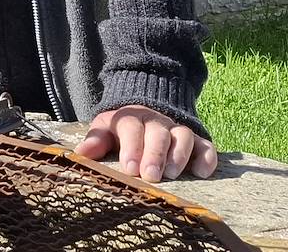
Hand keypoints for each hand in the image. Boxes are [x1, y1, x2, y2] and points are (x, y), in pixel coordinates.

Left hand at [76, 104, 217, 181]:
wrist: (145, 111)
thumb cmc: (121, 130)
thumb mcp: (105, 130)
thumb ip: (96, 141)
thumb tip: (80, 154)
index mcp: (131, 118)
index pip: (131, 128)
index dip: (131, 147)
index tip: (130, 169)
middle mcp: (156, 121)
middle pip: (158, 133)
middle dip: (155, 154)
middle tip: (151, 175)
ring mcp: (177, 129)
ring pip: (183, 135)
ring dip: (179, 154)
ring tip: (173, 174)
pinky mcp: (196, 140)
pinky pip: (206, 145)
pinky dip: (207, 157)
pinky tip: (202, 172)